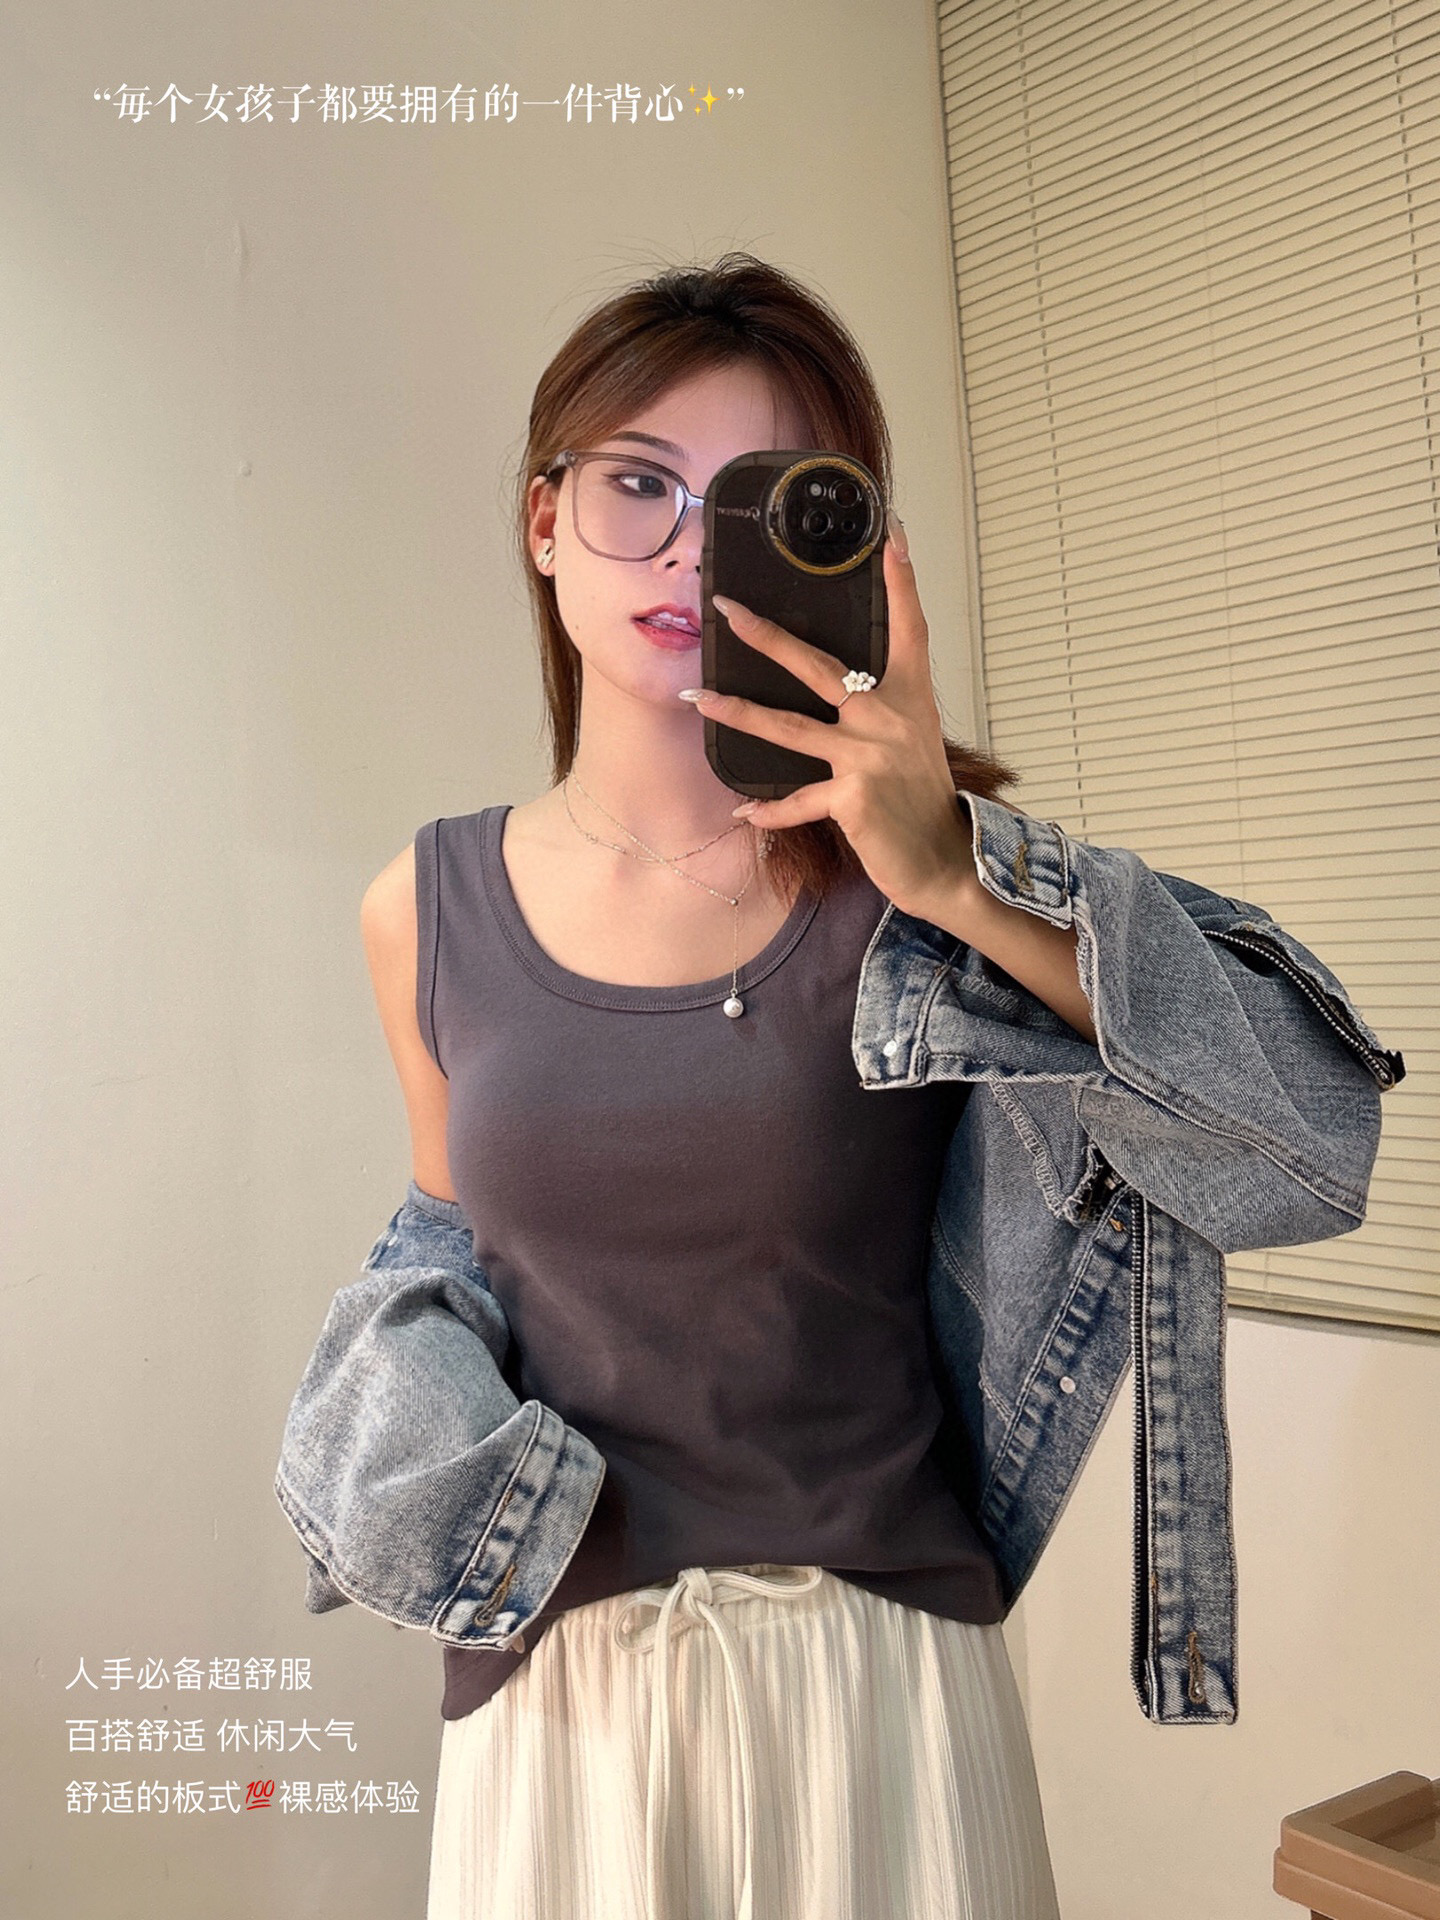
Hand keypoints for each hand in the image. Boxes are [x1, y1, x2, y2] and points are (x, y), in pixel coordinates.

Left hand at [679, 522, 972, 922]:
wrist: (945, 860)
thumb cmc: (924, 801)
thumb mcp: (913, 743)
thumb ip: (880, 713)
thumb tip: (844, 693)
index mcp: (911, 698)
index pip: (909, 627)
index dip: (902, 580)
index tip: (891, 532)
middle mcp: (889, 718)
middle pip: (818, 666)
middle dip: (766, 636)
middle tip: (726, 608)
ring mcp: (868, 757)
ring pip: (789, 727)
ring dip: (739, 713)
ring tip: (700, 700)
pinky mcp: (852, 798)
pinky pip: (796, 801)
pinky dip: (769, 812)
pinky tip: (744, 811)